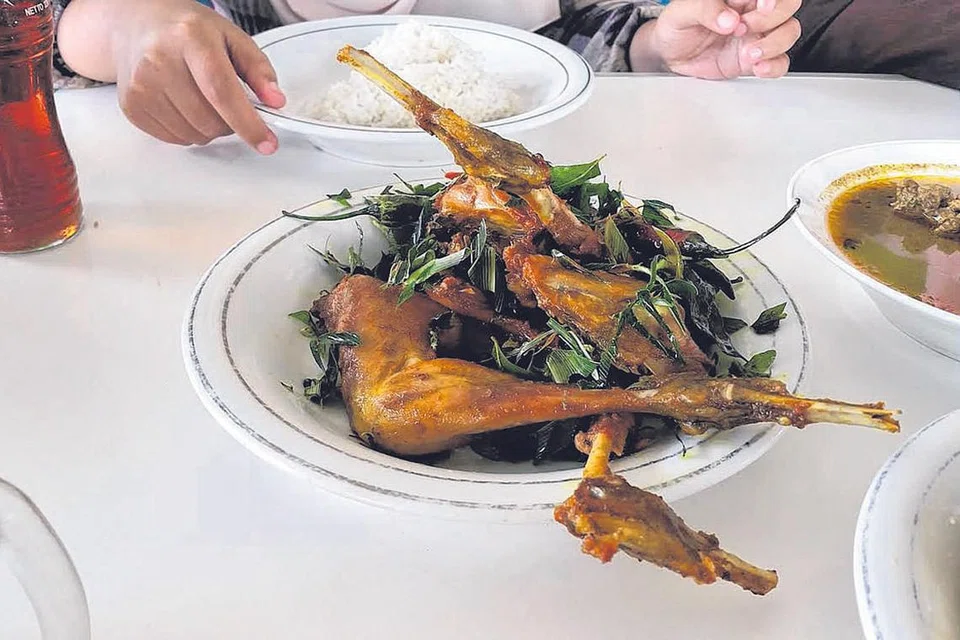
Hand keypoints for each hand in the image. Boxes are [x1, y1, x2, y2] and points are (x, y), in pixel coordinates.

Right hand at [110, 0, 285, 152]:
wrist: (139, 25)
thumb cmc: (187, 31)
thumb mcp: (232, 38)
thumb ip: (258, 69)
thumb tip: (275, 100)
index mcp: (190, 38)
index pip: (222, 90)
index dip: (248, 122)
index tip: (267, 142)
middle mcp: (160, 60)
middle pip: (211, 120)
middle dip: (231, 123)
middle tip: (227, 102)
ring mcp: (141, 85)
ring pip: (196, 135)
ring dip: (210, 128)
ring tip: (202, 98)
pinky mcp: (133, 106)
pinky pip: (176, 139)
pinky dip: (189, 131)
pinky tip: (184, 104)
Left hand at [630, 0, 801, 78]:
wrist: (669, 56)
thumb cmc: (677, 27)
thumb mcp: (682, 12)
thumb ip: (705, 9)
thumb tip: (729, 19)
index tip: (763, 6)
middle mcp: (753, 13)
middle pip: (787, 7)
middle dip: (771, 19)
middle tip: (743, 29)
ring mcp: (757, 36)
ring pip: (789, 32)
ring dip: (774, 44)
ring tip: (749, 53)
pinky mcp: (755, 60)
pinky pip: (780, 62)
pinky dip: (774, 66)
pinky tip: (758, 67)